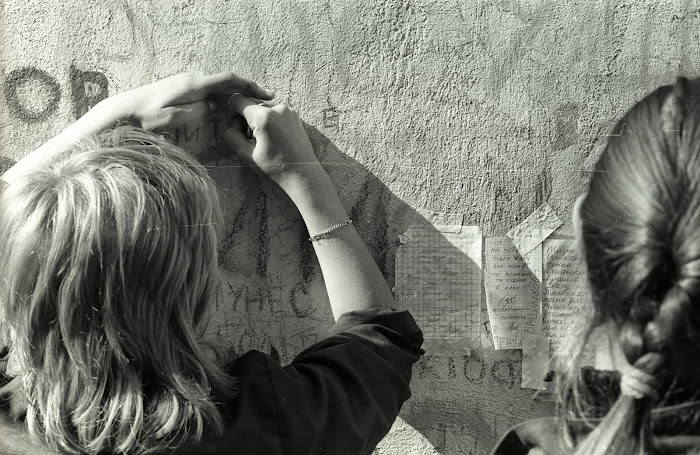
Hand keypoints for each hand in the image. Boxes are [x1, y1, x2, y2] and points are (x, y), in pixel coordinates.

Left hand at [109, 72, 274, 130]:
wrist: (123, 110)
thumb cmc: (145, 117)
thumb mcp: (173, 118)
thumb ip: (198, 111)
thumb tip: (218, 106)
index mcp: (193, 85)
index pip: (228, 79)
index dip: (249, 85)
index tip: (265, 93)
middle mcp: (192, 80)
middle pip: (227, 82)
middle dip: (248, 90)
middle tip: (265, 102)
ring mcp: (187, 84)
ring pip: (219, 88)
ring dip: (236, 95)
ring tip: (252, 107)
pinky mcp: (183, 90)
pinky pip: (209, 92)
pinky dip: (223, 98)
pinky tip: (229, 108)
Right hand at [224, 94, 326, 194]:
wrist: (302, 173)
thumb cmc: (274, 167)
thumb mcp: (245, 154)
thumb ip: (231, 134)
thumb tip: (232, 122)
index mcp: (264, 117)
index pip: (237, 100)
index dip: (230, 112)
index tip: (234, 127)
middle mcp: (278, 108)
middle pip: (251, 105)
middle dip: (246, 120)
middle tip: (251, 141)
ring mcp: (288, 110)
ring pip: (263, 110)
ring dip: (258, 122)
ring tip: (265, 142)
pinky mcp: (294, 115)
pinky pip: (275, 114)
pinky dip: (270, 123)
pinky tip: (274, 139)